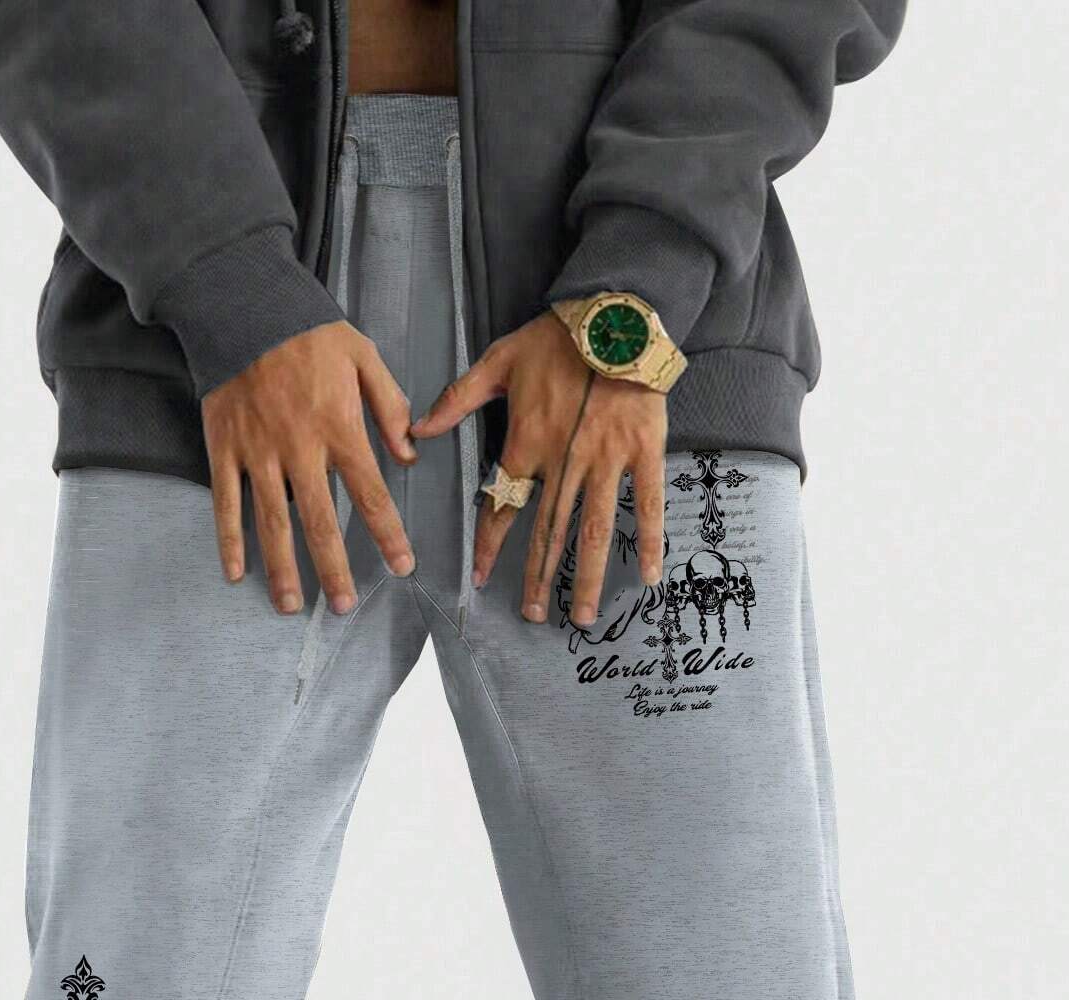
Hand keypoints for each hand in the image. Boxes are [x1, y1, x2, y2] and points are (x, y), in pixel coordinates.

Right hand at [202, 320, 415, 615]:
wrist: (242, 303)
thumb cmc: (308, 330)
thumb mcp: (362, 356)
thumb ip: (388, 405)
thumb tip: (410, 452)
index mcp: (339, 427)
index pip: (371, 492)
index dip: (388, 534)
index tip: (402, 566)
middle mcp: (299, 447)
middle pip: (320, 521)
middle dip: (334, 568)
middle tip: (344, 607)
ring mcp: (258, 451)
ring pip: (272, 522)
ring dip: (282, 568)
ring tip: (291, 606)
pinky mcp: (224, 448)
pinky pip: (226, 502)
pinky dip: (229, 540)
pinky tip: (236, 574)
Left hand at [411, 311, 665, 624]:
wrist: (616, 314)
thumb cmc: (555, 338)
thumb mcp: (497, 361)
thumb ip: (457, 399)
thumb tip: (416, 430)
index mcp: (527, 443)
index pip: (503, 504)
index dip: (491, 543)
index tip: (482, 577)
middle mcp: (565, 461)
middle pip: (547, 531)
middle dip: (537, 577)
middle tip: (532, 615)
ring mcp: (607, 460)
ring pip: (594, 529)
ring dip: (585, 576)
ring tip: (580, 616)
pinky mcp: (644, 451)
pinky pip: (650, 503)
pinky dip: (651, 540)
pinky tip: (649, 577)